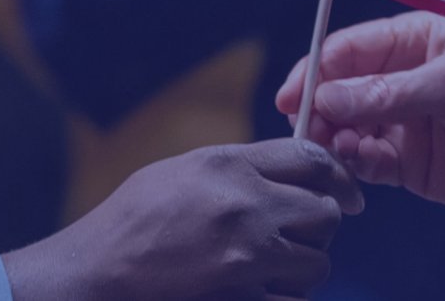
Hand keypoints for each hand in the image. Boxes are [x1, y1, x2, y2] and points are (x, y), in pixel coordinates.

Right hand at [1, 138, 363, 300]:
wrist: (97, 273)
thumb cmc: (132, 221)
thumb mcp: (182, 172)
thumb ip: (238, 169)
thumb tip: (284, 171)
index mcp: (230, 165)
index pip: (313, 158)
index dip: (339, 176)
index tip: (347, 193)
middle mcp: (248, 205)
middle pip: (326, 211)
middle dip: (321, 225)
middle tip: (303, 235)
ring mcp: (248, 255)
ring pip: (318, 262)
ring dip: (304, 267)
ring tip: (275, 268)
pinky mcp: (244, 296)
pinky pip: (296, 300)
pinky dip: (286, 297)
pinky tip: (263, 290)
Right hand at [275, 12, 444, 211]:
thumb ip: (388, 93)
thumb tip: (328, 98)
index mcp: (413, 42)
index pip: (348, 50)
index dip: (316, 71)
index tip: (294, 96)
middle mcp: (401, 80)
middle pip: (339, 92)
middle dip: (320, 110)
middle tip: (308, 131)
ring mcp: (403, 123)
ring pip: (346, 130)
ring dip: (334, 140)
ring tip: (339, 149)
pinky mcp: (409, 164)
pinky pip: (366, 163)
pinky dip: (355, 164)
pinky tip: (360, 164)